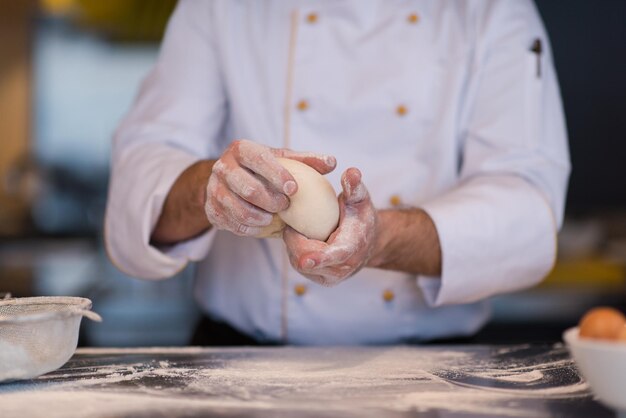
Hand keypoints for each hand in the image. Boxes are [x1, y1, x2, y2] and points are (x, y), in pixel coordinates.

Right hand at [205, 139, 335, 235]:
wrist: (227, 182)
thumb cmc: (261, 169)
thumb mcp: (281, 160)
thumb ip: (306, 161)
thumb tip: (332, 162)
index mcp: (241, 149)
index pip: (257, 158)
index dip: (276, 174)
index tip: (294, 189)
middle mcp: (223, 167)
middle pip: (247, 188)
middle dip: (270, 201)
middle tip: (285, 207)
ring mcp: (214, 190)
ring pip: (238, 209)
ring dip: (261, 217)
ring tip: (274, 218)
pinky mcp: (211, 210)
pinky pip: (233, 224)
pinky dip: (250, 228)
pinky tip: (262, 226)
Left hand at [283, 168, 377, 285]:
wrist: (367, 241)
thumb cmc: (361, 217)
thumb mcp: (360, 199)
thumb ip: (354, 187)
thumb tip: (351, 172)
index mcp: (352, 248)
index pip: (334, 255)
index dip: (319, 258)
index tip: (306, 260)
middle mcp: (341, 269)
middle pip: (306, 257)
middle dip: (295, 239)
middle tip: (294, 222)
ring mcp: (328, 277)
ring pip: (298, 261)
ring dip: (294, 244)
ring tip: (300, 229)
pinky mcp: (318, 278)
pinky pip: (297, 264)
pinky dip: (294, 250)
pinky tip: (300, 238)